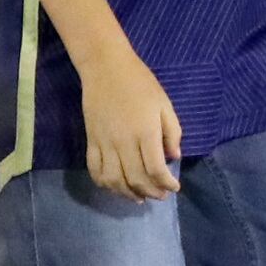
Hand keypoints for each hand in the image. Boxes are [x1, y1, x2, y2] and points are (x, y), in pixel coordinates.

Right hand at [78, 47, 183, 201]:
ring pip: (114, 180)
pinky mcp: (90, 141)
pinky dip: (105, 184)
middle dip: (151, 192)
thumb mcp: (164, 104)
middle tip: (161, 195)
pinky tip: (116, 187)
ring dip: (127, 194)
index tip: (174, 187)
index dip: (166, 184)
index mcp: (145, 132)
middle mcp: (124, 142)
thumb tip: (174, 157)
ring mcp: (104, 143)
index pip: (156, 169)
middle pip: (136, 179)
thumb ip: (172, 132)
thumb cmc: (140, 83)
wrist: (106, 67)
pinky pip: (95, 170)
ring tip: (140, 197)